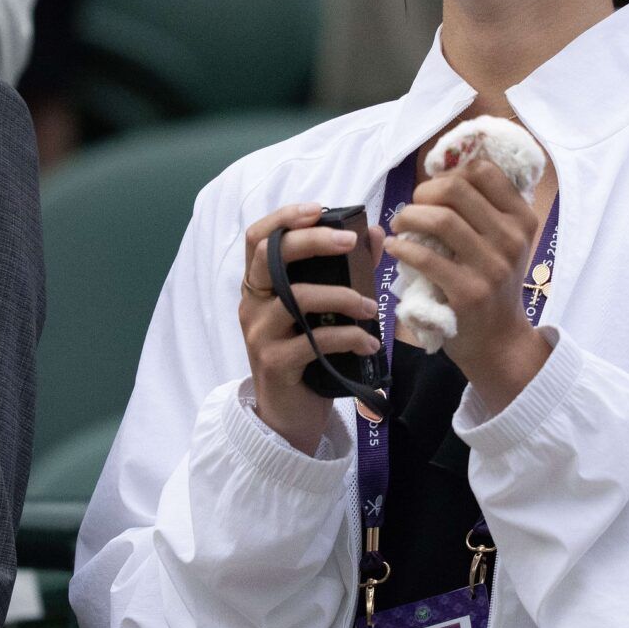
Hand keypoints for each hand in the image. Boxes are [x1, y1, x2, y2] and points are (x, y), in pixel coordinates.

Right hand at [238, 203, 381, 452]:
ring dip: (341, 297)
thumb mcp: (323, 311)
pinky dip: (348, 337)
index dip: (284, 218)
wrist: (289, 417)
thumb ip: (348, 271)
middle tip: (349, 242)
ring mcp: (259, 334)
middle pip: (269, 257)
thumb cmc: (307, 356)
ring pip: (295, 298)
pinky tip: (369, 343)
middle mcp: (252, 304)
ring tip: (371, 307)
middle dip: (311, 242)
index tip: (320, 210)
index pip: (257, 238)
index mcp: (260, 286)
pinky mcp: (274, 363)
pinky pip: (313, 340)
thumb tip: (375, 233)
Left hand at [384, 160, 550, 410]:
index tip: (433, 189)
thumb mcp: (503, 243)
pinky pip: (427, 257)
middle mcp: (513, 239)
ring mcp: (493, 267)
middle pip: (457, 189)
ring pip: (441, 219)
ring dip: (408, 216)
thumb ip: (483, 210)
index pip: (484, 170)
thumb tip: (441, 172)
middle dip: (422, 192)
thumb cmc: (492, 283)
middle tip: (411, 207)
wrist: (499, 340)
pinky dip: (403, 247)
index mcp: (522, 219)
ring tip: (400, 225)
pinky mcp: (469, 292)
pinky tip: (396, 247)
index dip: (450, 172)